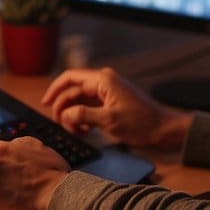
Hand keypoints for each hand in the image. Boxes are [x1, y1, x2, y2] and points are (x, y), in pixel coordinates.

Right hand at [42, 66, 191, 151]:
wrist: (164, 130)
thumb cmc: (141, 124)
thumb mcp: (109, 120)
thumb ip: (83, 114)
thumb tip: (64, 113)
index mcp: (103, 80)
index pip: (70, 78)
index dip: (55, 90)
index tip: (45, 104)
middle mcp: (104, 81)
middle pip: (73, 90)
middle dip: (64, 106)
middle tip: (60, 124)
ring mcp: (108, 92)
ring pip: (80, 100)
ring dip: (73, 114)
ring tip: (74, 131)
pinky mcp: (111, 102)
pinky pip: (90, 107)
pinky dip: (83, 117)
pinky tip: (84, 131)